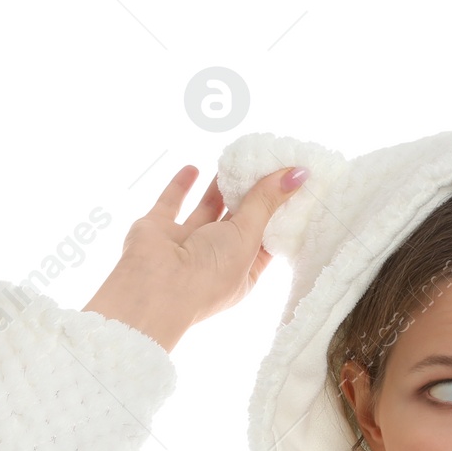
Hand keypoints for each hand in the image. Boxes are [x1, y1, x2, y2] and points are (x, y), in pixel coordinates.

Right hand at [83, 163, 308, 351]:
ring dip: (219, 187)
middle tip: (262, 166)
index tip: (288, 187)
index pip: (264, 239)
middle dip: (248, 195)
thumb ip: (266, 202)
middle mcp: (214, 259)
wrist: (154, 287)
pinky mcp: (159, 230)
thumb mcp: (248, 236)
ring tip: (234, 163)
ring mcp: (185, 244)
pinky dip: (182, 185)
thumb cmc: (208, 274)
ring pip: (207, 210)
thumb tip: (298, 174)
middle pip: (236, 221)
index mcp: (241, 271)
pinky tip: (194, 168)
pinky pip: (172, 203)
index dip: (276, 215)